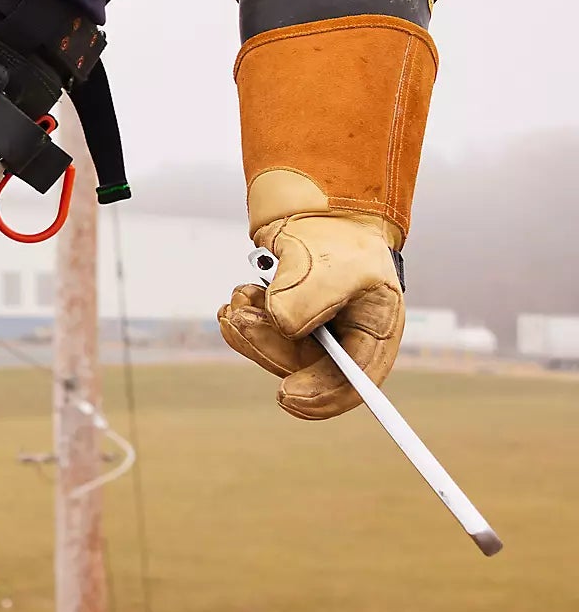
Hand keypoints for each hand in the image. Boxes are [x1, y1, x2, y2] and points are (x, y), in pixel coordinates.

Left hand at [218, 212, 402, 419]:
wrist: (316, 214)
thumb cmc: (338, 238)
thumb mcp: (333, 263)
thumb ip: (309, 297)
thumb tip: (282, 326)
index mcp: (375, 332)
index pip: (355, 382)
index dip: (323, 396)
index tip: (287, 395)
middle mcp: (345, 342)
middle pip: (306, 370)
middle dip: (268, 347)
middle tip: (240, 319)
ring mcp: (315, 337)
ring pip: (278, 355)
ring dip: (251, 332)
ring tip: (239, 298)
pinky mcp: (287, 327)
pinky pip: (262, 341)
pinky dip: (244, 325)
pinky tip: (236, 303)